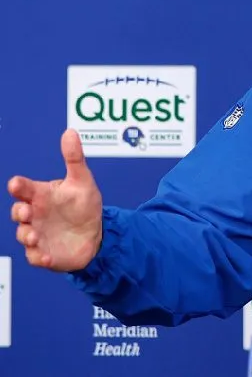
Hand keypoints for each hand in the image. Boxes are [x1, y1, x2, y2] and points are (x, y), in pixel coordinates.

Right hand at [8, 128, 103, 271]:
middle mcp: (35, 215)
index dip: (19, 186)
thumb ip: (74, 158)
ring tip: (35, 235)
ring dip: (26, 235)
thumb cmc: (84, 205)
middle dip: (19, 212)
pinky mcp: (44, 253)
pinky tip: (47, 258)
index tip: (17, 184)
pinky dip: (39, 258)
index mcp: (41, 195)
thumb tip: (70, 132)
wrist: (96, 233)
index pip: (24, 189)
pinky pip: (35, 257)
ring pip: (23, 235)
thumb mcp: (82, 181)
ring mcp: (37, 234)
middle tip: (27, 212)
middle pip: (19, 212)